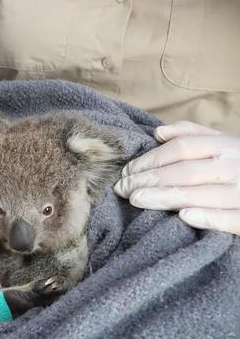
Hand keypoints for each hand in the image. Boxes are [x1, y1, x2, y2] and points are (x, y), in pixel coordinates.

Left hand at [114, 121, 239, 234]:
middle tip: (122, 189)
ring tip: (137, 200)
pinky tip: (184, 217)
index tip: (127, 171)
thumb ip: (192, 134)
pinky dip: (209, 217)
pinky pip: (231, 219)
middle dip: (150, 180)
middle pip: (186, 171)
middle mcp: (237, 165)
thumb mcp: (223, 143)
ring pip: (202, 193)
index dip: (152, 159)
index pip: (182, 148)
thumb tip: (158, 132)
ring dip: (166, 197)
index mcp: (228, 145)